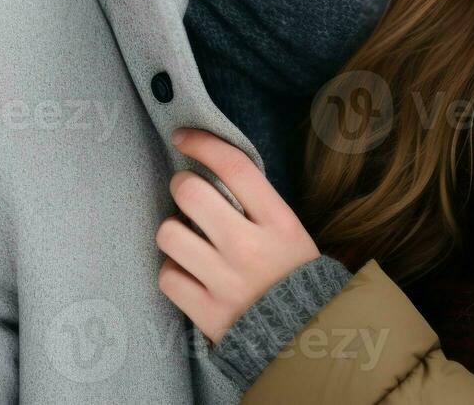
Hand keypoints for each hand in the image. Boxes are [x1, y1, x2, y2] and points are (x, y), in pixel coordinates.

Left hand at [155, 128, 319, 344]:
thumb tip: (209, 168)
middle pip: (190, 193)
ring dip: (174, 231)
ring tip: (189, 239)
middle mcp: (249, 247)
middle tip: (187, 194)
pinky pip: (167, 276)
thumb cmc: (292, 274)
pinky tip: (190, 272)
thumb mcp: (289, 230)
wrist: (306, 338)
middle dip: (181, 186)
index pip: (234, 165)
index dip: (202, 143)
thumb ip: (256, 203)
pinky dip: (174, 271)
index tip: (182, 136)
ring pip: (169, 233)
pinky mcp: (207, 313)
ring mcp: (226, 282)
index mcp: (278, 221)